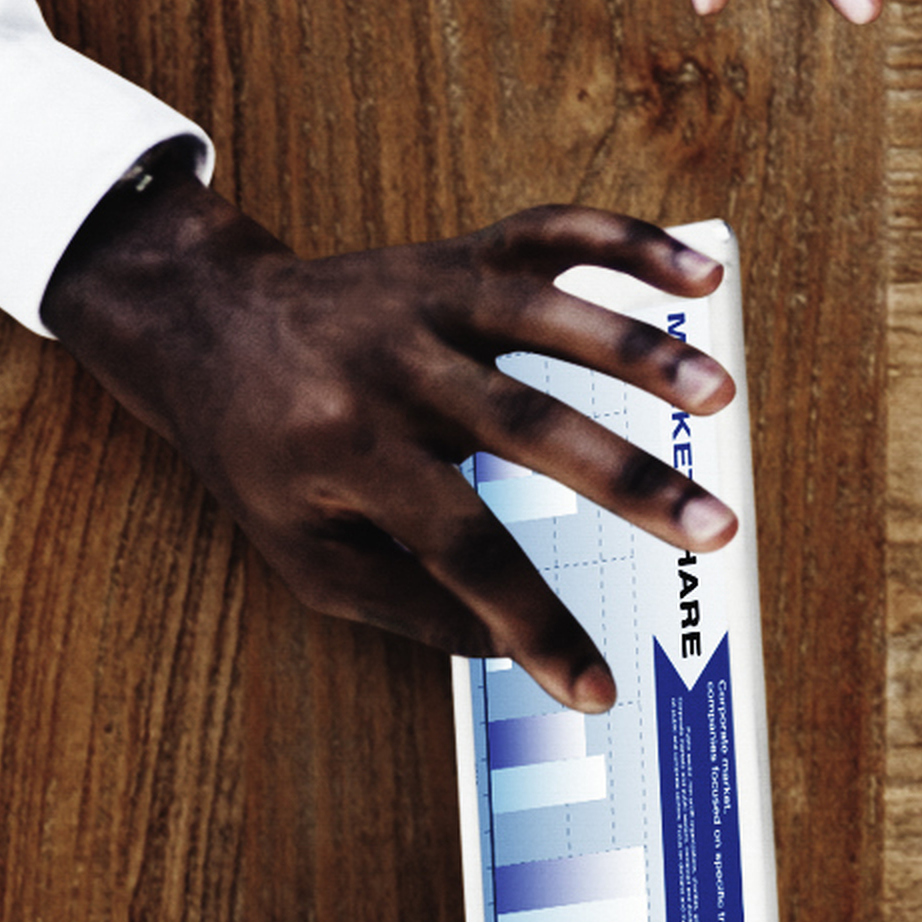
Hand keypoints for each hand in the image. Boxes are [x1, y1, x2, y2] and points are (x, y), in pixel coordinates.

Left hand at [35, 186, 733, 708]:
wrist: (201, 324)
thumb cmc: (259, 452)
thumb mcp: (301, 551)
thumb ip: (405, 605)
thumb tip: (511, 650)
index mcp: (343, 449)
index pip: (459, 546)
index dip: (531, 621)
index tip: (596, 684)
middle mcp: (387, 368)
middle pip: (521, 425)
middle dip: (626, 479)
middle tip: (715, 530)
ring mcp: (426, 301)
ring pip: (544, 319)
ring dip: (639, 353)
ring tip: (719, 393)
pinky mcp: (457, 258)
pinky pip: (549, 237)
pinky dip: (628, 243)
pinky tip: (702, 270)